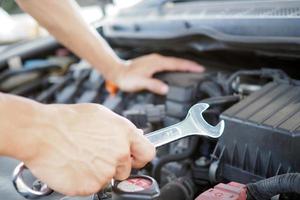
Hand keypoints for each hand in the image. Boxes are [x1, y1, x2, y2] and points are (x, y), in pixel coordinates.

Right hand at [11, 103, 154, 195]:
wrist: (42, 133)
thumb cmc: (66, 121)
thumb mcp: (101, 114)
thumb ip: (121, 128)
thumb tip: (134, 135)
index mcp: (124, 133)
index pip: (148, 152)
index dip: (140, 156)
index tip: (135, 158)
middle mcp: (119, 152)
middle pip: (126, 168)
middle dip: (115, 164)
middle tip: (97, 156)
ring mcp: (106, 170)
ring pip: (109, 178)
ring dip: (99, 172)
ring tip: (82, 157)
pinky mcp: (92, 185)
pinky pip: (94, 186)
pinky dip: (85, 180)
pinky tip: (75, 165)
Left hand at [113, 54, 204, 94]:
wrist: (117, 72)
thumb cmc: (127, 78)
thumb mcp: (140, 82)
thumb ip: (154, 85)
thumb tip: (166, 89)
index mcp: (157, 63)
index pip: (177, 64)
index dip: (189, 67)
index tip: (200, 69)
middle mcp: (157, 59)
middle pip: (177, 61)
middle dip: (189, 65)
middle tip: (200, 69)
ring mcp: (154, 60)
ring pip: (172, 62)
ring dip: (182, 65)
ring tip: (191, 70)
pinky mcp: (151, 63)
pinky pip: (167, 63)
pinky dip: (175, 66)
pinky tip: (176, 70)